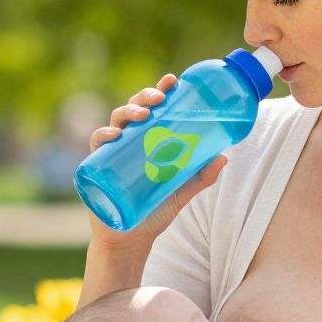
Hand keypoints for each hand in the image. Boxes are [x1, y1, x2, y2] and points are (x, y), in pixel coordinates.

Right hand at [86, 74, 226, 249]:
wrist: (130, 241)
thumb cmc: (154, 212)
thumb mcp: (181, 192)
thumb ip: (200, 177)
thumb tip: (224, 156)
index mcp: (146, 142)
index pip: (152, 110)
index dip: (160, 91)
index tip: (172, 80)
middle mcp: (127, 143)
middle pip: (132, 110)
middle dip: (144, 98)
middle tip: (159, 98)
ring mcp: (111, 154)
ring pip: (115, 122)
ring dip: (127, 112)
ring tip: (142, 114)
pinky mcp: (96, 168)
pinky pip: (97, 146)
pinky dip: (103, 136)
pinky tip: (114, 135)